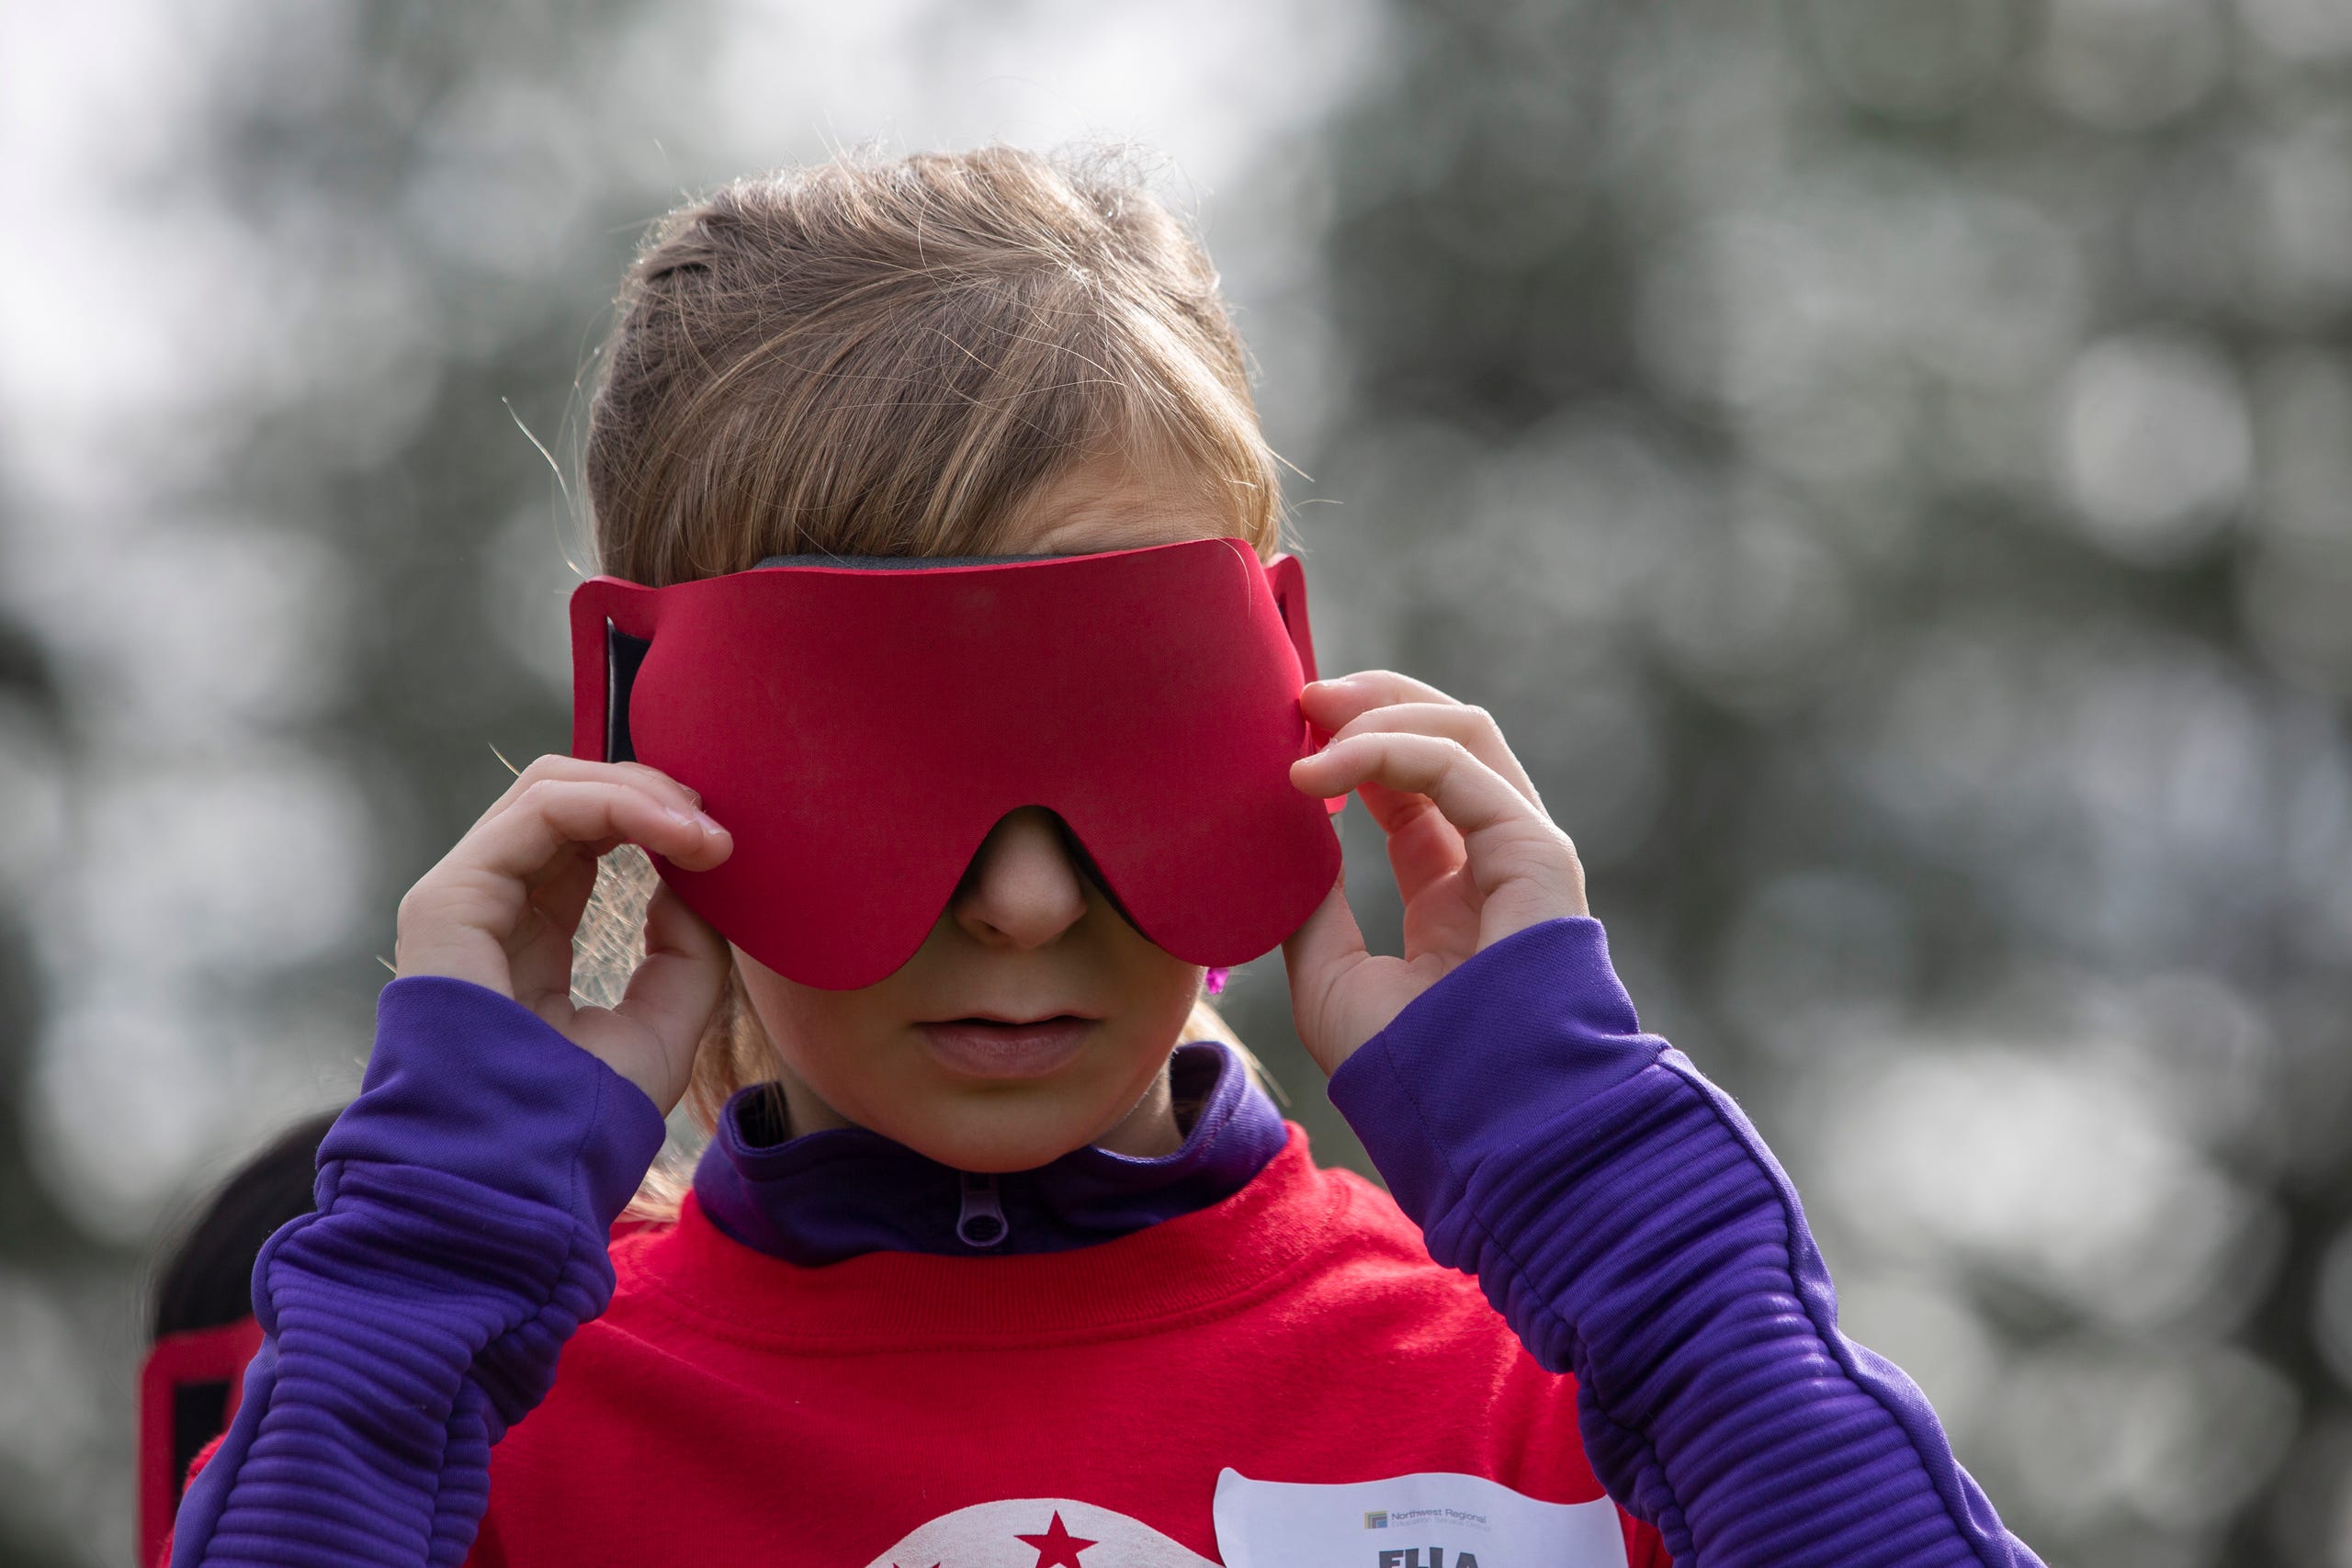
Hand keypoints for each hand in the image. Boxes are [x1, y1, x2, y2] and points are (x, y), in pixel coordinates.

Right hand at [394, 756, 734, 1114]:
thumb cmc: (584, 1118)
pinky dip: (619, 805)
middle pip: (570, 799)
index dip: (656, 820)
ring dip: (643, 793)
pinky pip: (543, 811)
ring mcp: (464, 897)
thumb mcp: (665, 1022)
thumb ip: (685, 947)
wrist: (517, 1178)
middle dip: (652, 794)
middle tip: (720, 827)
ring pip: (554, 789)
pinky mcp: (450, 899)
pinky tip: (677, 835)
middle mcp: (492, 906)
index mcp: (530, 933)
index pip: (586, 836)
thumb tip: (691, 876)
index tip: (726, 846)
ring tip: (706, 831)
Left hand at [1281, 671, 1587, 1075]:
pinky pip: (1458, 764)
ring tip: (1309, 717)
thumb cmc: (1408, 1072)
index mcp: (1454, 894)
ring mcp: (1520, 850)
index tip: (1285, 737)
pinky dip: (1386, 748)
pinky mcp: (1534, 849)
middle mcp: (1492, 861)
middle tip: (1299, 696)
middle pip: (1443, 739)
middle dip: (1370, 702)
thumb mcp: (1331, 983)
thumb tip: (1285, 840)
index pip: (1409, 787)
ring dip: (1379, 708)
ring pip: (1461, 731)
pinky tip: (1325, 772)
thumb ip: (1313, 908)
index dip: (1349, 747)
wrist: (1473, 1126)